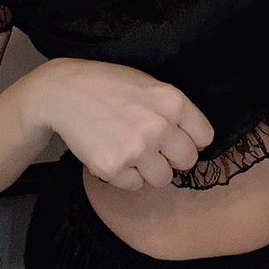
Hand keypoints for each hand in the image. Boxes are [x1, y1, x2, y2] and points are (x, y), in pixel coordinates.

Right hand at [38, 58, 213, 189]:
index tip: (177, 138)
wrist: (63, 92)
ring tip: (129, 149)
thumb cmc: (107, 85)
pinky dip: (125, 175)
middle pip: (187, 161)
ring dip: (149, 169)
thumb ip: (172, 109)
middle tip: (152, 146)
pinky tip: (112, 152)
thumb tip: (195, 140)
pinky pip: (134, 185)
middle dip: (171, 157)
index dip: (190, 139)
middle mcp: (159, 126)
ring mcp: (137, 149)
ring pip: (163, 179)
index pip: (204, 137)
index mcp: (173, 102)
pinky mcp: (114, 168)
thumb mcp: (147, 84)